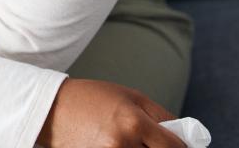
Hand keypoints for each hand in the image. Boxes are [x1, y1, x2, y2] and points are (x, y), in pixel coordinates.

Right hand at [37, 78, 185, 147]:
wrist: (50, 109)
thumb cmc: (92, 99)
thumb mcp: (131, 97)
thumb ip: (162, 117)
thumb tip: (188, 141)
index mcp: (133, 122)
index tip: (181, 146)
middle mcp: (122, 144)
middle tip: (153, 143)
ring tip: (131, 142)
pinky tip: (119, 146)